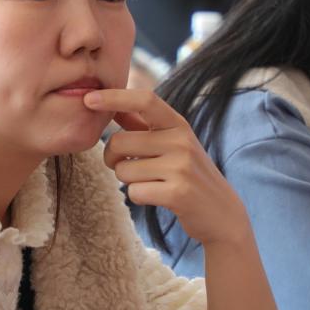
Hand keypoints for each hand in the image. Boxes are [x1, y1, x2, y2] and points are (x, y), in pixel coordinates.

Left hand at [87, 88, 251, 246]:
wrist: (221, 212)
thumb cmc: (189, 174)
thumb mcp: (172, 142)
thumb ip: (142, 124)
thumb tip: (109, 104)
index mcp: (178, 124)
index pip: (145, 100)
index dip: (115, 97)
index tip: (88, 99)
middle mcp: (181, 141)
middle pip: (120, 142)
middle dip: (112, 158)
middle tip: (125, 166)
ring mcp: (181, 167)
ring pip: (123, 170)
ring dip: (128, 181)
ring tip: (151, 182)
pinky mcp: (178, 193)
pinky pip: (134, 192)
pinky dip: (139, 197)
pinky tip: (157, 196)